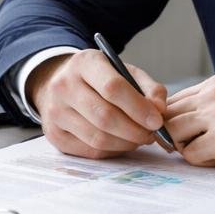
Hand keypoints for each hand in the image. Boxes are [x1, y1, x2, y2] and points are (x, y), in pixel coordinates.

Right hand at [25, 48, 168, 159]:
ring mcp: (55, 111)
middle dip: (135, 131)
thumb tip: (160, 111)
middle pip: (105, 116)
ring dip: (126, 143)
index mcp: (84, 63)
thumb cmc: (98, 78)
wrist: (59, 84)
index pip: (112, 87)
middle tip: (151, 135)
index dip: (138, 108)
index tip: (157, 121)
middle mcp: (64, 86)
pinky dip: (112, 150)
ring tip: (139, 138)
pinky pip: (90, 150)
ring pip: (98, 138)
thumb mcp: (124, 71)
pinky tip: (121, 142)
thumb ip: (148, 88)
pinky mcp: (54, 134)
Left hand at [163, 74, 214, 174]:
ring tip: (214, 152)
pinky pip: (192, 155)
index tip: (190, 136)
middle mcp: (214, 95)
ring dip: (190, 148)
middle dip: (178, 137)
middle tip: (200, 148)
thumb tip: (187, 120)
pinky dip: (204, 162)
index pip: (174, 102)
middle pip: (169, 118)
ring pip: (175, 135)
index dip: (177, 123)